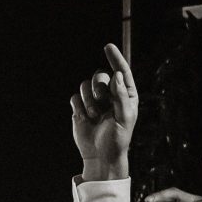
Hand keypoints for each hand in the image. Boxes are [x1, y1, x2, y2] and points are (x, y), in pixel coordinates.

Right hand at [69, 43, 137, 178]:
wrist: (100, 156)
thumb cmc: (117, 139)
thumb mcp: (124, 118)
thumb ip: (120, 96)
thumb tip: (116, 76)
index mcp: (126, 94)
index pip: (121, 71)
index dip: (115, 58)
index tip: (107, 46)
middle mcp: (110, 94)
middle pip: (100, 76)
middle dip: (98, 89)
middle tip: (101, 103)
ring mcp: (94, 100)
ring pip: (85, 86)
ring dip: (89, 101)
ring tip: (95, 116)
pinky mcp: (80, 108)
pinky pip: (75, 98)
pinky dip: (79, 108)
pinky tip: (86, 119)